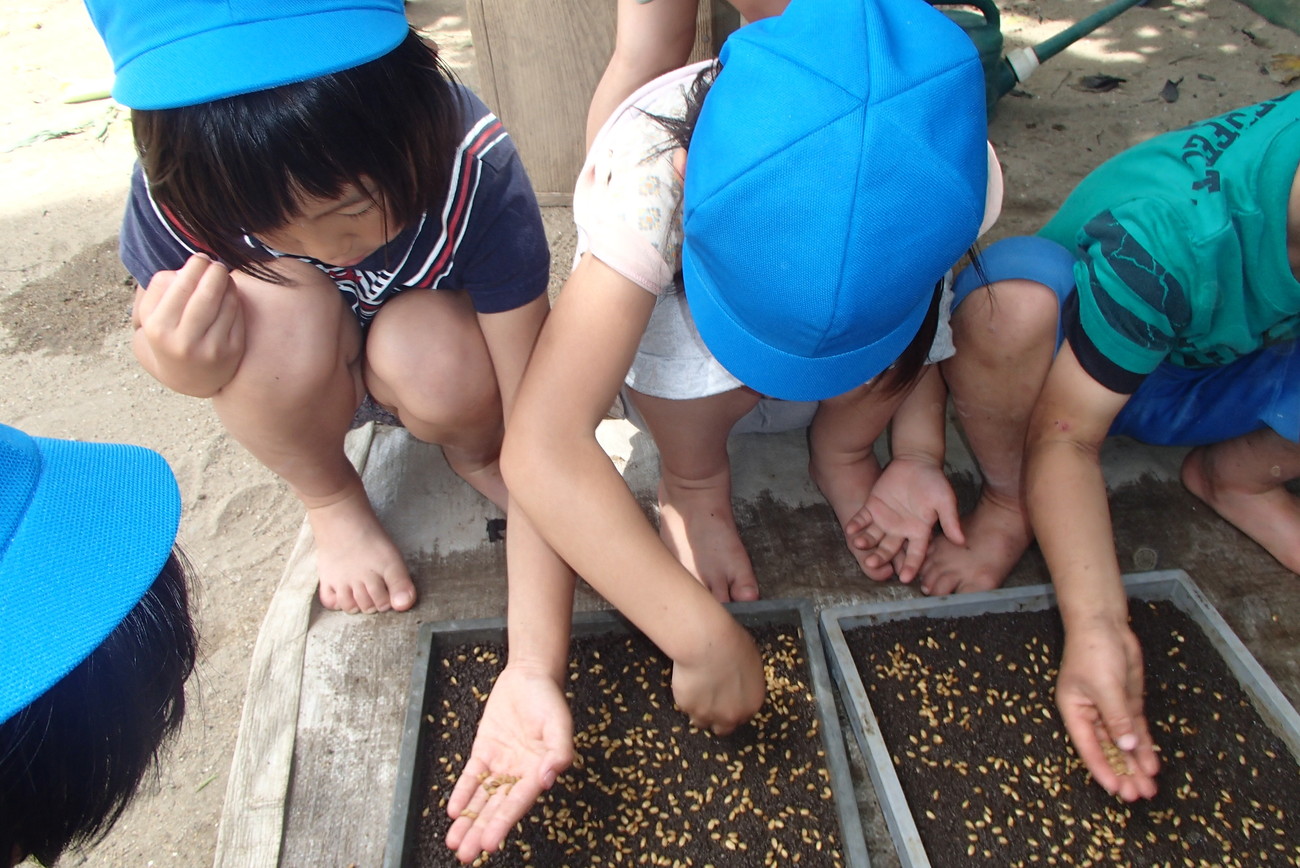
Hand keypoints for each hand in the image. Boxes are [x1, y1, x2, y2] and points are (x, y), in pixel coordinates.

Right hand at [133, 254, 245, 396]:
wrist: (187, 377)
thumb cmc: (167, 334)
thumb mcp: (150, 314)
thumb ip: (160, 287)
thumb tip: (187, 267)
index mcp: (159, 328)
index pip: (182, 287)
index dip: (195, 267)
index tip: (200, 258)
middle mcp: (185, 341)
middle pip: (207, 294)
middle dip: (215, 272)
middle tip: (216, 264)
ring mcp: (211, 349)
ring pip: (226, 303)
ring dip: (228, 284)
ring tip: (223, 277)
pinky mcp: (232, 352)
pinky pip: (238, 316)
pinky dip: (235, 300)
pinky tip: (230, 294)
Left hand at [445, 663, 573, 862]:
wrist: (530, 675)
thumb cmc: (549, 699)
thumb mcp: (560, 723)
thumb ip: (559, 751)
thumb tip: (547, 779)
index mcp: (538, 771)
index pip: (517, 802)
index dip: (503, 823)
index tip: (490, 844)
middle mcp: (518, 773)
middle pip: (496, 808)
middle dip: (480, 831)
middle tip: (466, 855)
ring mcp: (500, 764)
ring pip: (482, 798)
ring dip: (468, 820)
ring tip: (454, 843)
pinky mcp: (484, 751)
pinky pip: (471, 776)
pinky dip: (462, 793)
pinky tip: (453, 811)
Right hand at [671, 619, 764, 734]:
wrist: (707, 644)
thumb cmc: (732, 645)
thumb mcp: (752, 660)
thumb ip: (747, 680)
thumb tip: (740, 678)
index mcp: (751, 704)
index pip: (743, 716)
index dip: (733, 707)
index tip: (727, 699)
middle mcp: (731, 715)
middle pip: (723, 728)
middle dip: (717, 718)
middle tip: (711, 700)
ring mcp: (707, 714)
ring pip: (701, 721)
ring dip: (699, 710)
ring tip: (697, 690)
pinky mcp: (687, 707)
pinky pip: (685, 706)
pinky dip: (686, 697)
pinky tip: (688, 681)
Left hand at [845, 456, 963, 582]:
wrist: (916, 461)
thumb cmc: (934, 481)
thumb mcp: (944, 500)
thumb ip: (950, 520)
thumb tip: (961, 541)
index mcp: (918, 531)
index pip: (914, 554)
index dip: (910, 566)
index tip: (905, 579)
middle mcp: (900, 530)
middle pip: (889, 550)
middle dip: (880, 557)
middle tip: (872, 563)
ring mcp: (885, 520)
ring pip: (873, 537)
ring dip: (866, 542)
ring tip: (859, 544)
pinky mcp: (872, 507)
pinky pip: (862, 519)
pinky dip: (856, 524)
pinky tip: (850, 529)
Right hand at [1056, 621, 1159, 800]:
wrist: (1104, 623)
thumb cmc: (1093, 651)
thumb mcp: (1104, 685)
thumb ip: (1117, 716)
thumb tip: (1127, 745)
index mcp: (1074, 710)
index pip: (1088, 746)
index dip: (1102, 769)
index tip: (1116, 789)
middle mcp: (1091, 714)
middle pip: (1108, 748)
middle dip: (1124, 771)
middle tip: (1139, 794)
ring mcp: (1110, 708)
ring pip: (1124, 742)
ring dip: (1136, 763)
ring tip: (1150, 787)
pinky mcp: (1127, 702)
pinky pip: (1136, 729)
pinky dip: (1144, 745)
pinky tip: (1153, 763)